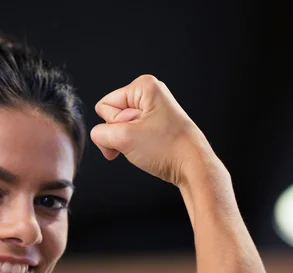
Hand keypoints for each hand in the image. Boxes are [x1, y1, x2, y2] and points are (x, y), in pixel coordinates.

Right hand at [90, 74, 217, 187]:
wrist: (193, 167)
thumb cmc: (167, 149)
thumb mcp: (124, 138)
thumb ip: (100, 134)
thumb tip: (99, 137)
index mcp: (143, 86)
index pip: (104, 106)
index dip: (113, 125)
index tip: (134, 134)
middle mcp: (149, 94)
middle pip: (112, 116)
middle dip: (120, 135)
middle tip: (141, 142)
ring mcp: (153, 111)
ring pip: (121, 128)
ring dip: (127, 143)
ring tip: (147, 148)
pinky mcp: (155, 126)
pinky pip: (132, 136)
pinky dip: (135, 147)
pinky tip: (149, 151)